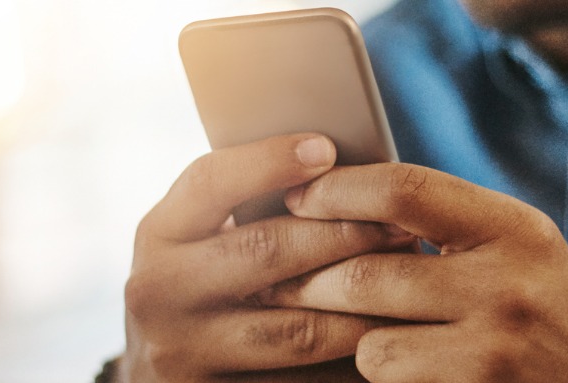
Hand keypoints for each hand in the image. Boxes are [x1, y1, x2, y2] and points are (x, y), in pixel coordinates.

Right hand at [123, 134, 416, 381]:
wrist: (163, 375)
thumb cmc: (207, 285)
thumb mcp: (203, 240)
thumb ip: (247, 206)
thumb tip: (333, 160)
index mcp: (157, 234)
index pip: (210, 181)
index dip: (270, 161)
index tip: (327, 146)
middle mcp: (156, 292)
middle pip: (266, 251)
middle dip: (344, 233)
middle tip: (402, 225)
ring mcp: (183, 352)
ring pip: (297, 328)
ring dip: (364, 305)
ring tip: (410, 282)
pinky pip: (304, 380)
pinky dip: (351, 359)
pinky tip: (387, 337)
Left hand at [260, 163, 567, 381]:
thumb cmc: (544, 316)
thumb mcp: (518, 251)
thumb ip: (448, 222)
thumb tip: (335, 198)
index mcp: (515, 229)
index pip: (405, 190)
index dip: (337, 191)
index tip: (297, 198)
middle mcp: (510, 284)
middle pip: (368, 272)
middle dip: (309, 281)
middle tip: (276, 283)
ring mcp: (496, 348)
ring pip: (369, 340)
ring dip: (349, 341)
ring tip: (351, 333)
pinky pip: (390, 380)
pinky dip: (382, 375)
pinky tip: (400, 368)